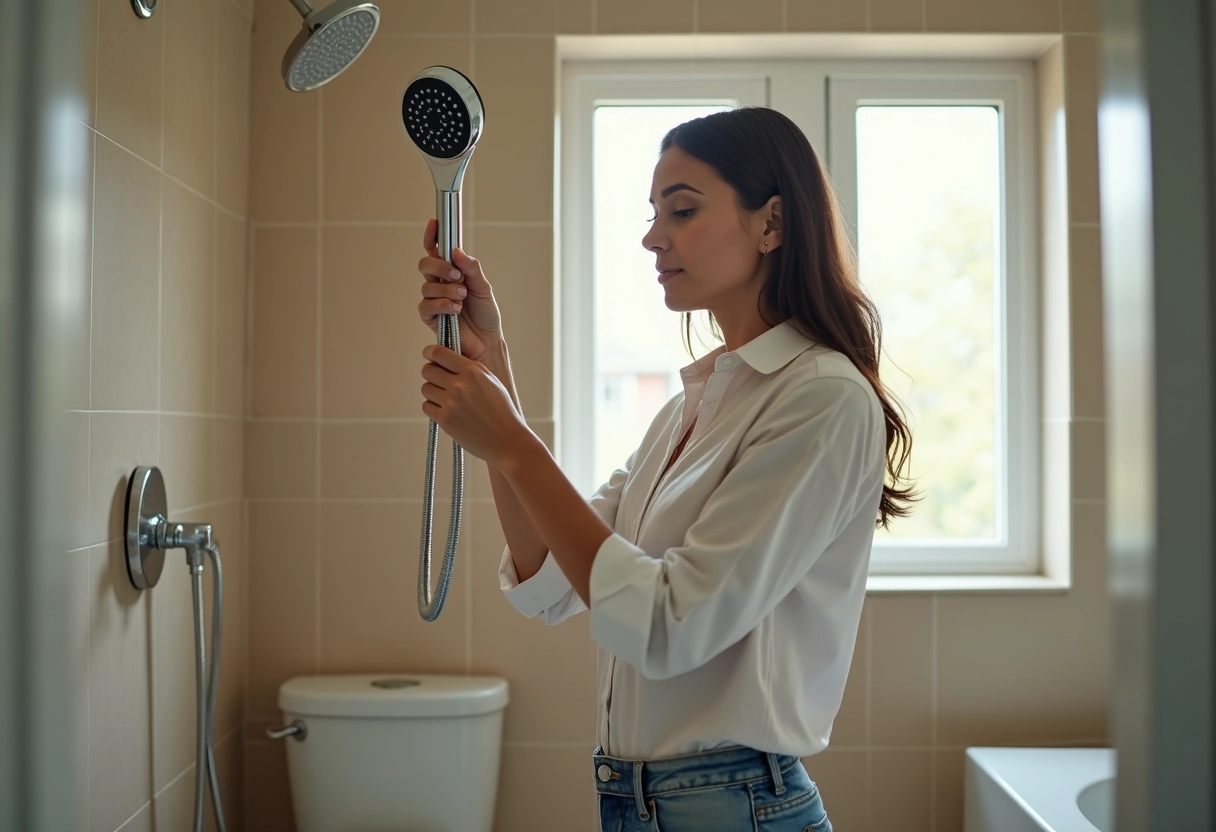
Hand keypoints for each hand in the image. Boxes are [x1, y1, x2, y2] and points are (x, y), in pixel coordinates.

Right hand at [417, 219, 502, 361]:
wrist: (488, 341)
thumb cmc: (486, 315)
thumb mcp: (484, 288)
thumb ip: (472, 269)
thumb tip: (457, 251)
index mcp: (452, 272)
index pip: (436, 251)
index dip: (433, 236)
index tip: (434, 223)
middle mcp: (440, 284)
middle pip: (426, 265)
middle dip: (439, 266)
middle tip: (457, 275)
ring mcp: (434, 300)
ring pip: (427, 286)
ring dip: (446, 290)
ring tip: (462, 297)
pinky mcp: (431, 317)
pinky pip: (427, 306)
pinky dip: (442, 305)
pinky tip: (456, 309)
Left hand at [420, 343, 531, 465]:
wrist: (506, 439)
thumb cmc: (502, 411)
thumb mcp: (491, 381)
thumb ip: (470, 369)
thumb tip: (448, 361)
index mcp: (473, 372)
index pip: (439, 353)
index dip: (431, 352)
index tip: (429, 355)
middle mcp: (460, 385)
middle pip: (428, 370)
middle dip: (432, 373)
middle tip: (439, 380)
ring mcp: (451, 403)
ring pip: (426, 388)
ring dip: (433, 391)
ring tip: (446, 398)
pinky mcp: (445, 419)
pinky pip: (427, 406)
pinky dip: (433, 407)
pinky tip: (446, 410)